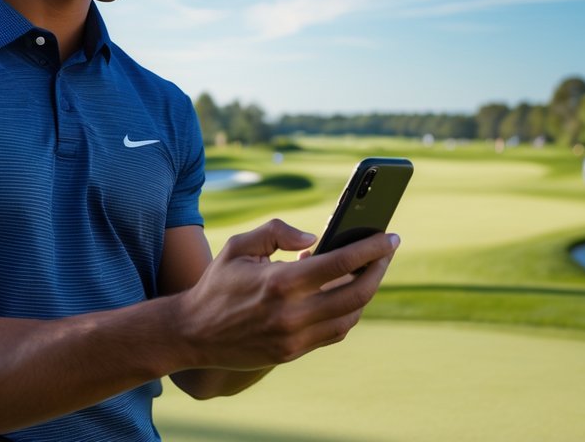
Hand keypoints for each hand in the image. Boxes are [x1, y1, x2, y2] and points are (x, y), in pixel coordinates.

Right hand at [174, 219, 396, 370]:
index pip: (340, 263)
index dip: (371, 249)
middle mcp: (291, 314)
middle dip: (378, 269)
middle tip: (386, 252)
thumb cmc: (218, 283)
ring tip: (369, 271)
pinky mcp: (292, 353)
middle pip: (356, 293)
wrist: (194, 333)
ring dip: (366, 292)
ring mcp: (294, 338)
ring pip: (349, 316)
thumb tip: (314, 238)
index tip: (390, 237)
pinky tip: (347, 295)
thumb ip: (277, 231)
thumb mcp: (239, 245)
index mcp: (279, 282)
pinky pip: (334, 333)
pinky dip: (348, 313)